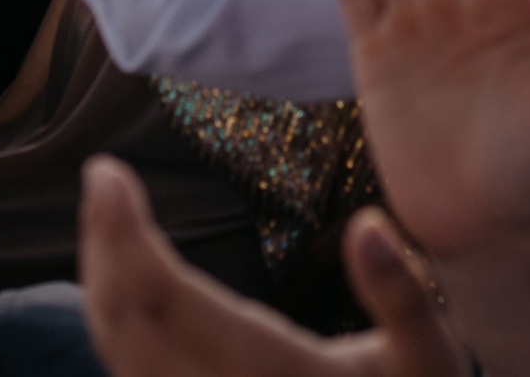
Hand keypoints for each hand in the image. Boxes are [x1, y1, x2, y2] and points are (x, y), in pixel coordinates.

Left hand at [80, 157, 464, 376]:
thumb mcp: (428, 359)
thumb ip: (404, 296)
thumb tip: (369, 226)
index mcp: (275, 375)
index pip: (167, 301)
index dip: (124, 236)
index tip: (108, 173)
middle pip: (128, 323)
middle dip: (102, 246)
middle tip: (101, 180)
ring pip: (120, 355)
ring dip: (101, 282)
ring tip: (104, 217)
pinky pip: (134, 374)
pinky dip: (115, 322)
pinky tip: (122, 279)